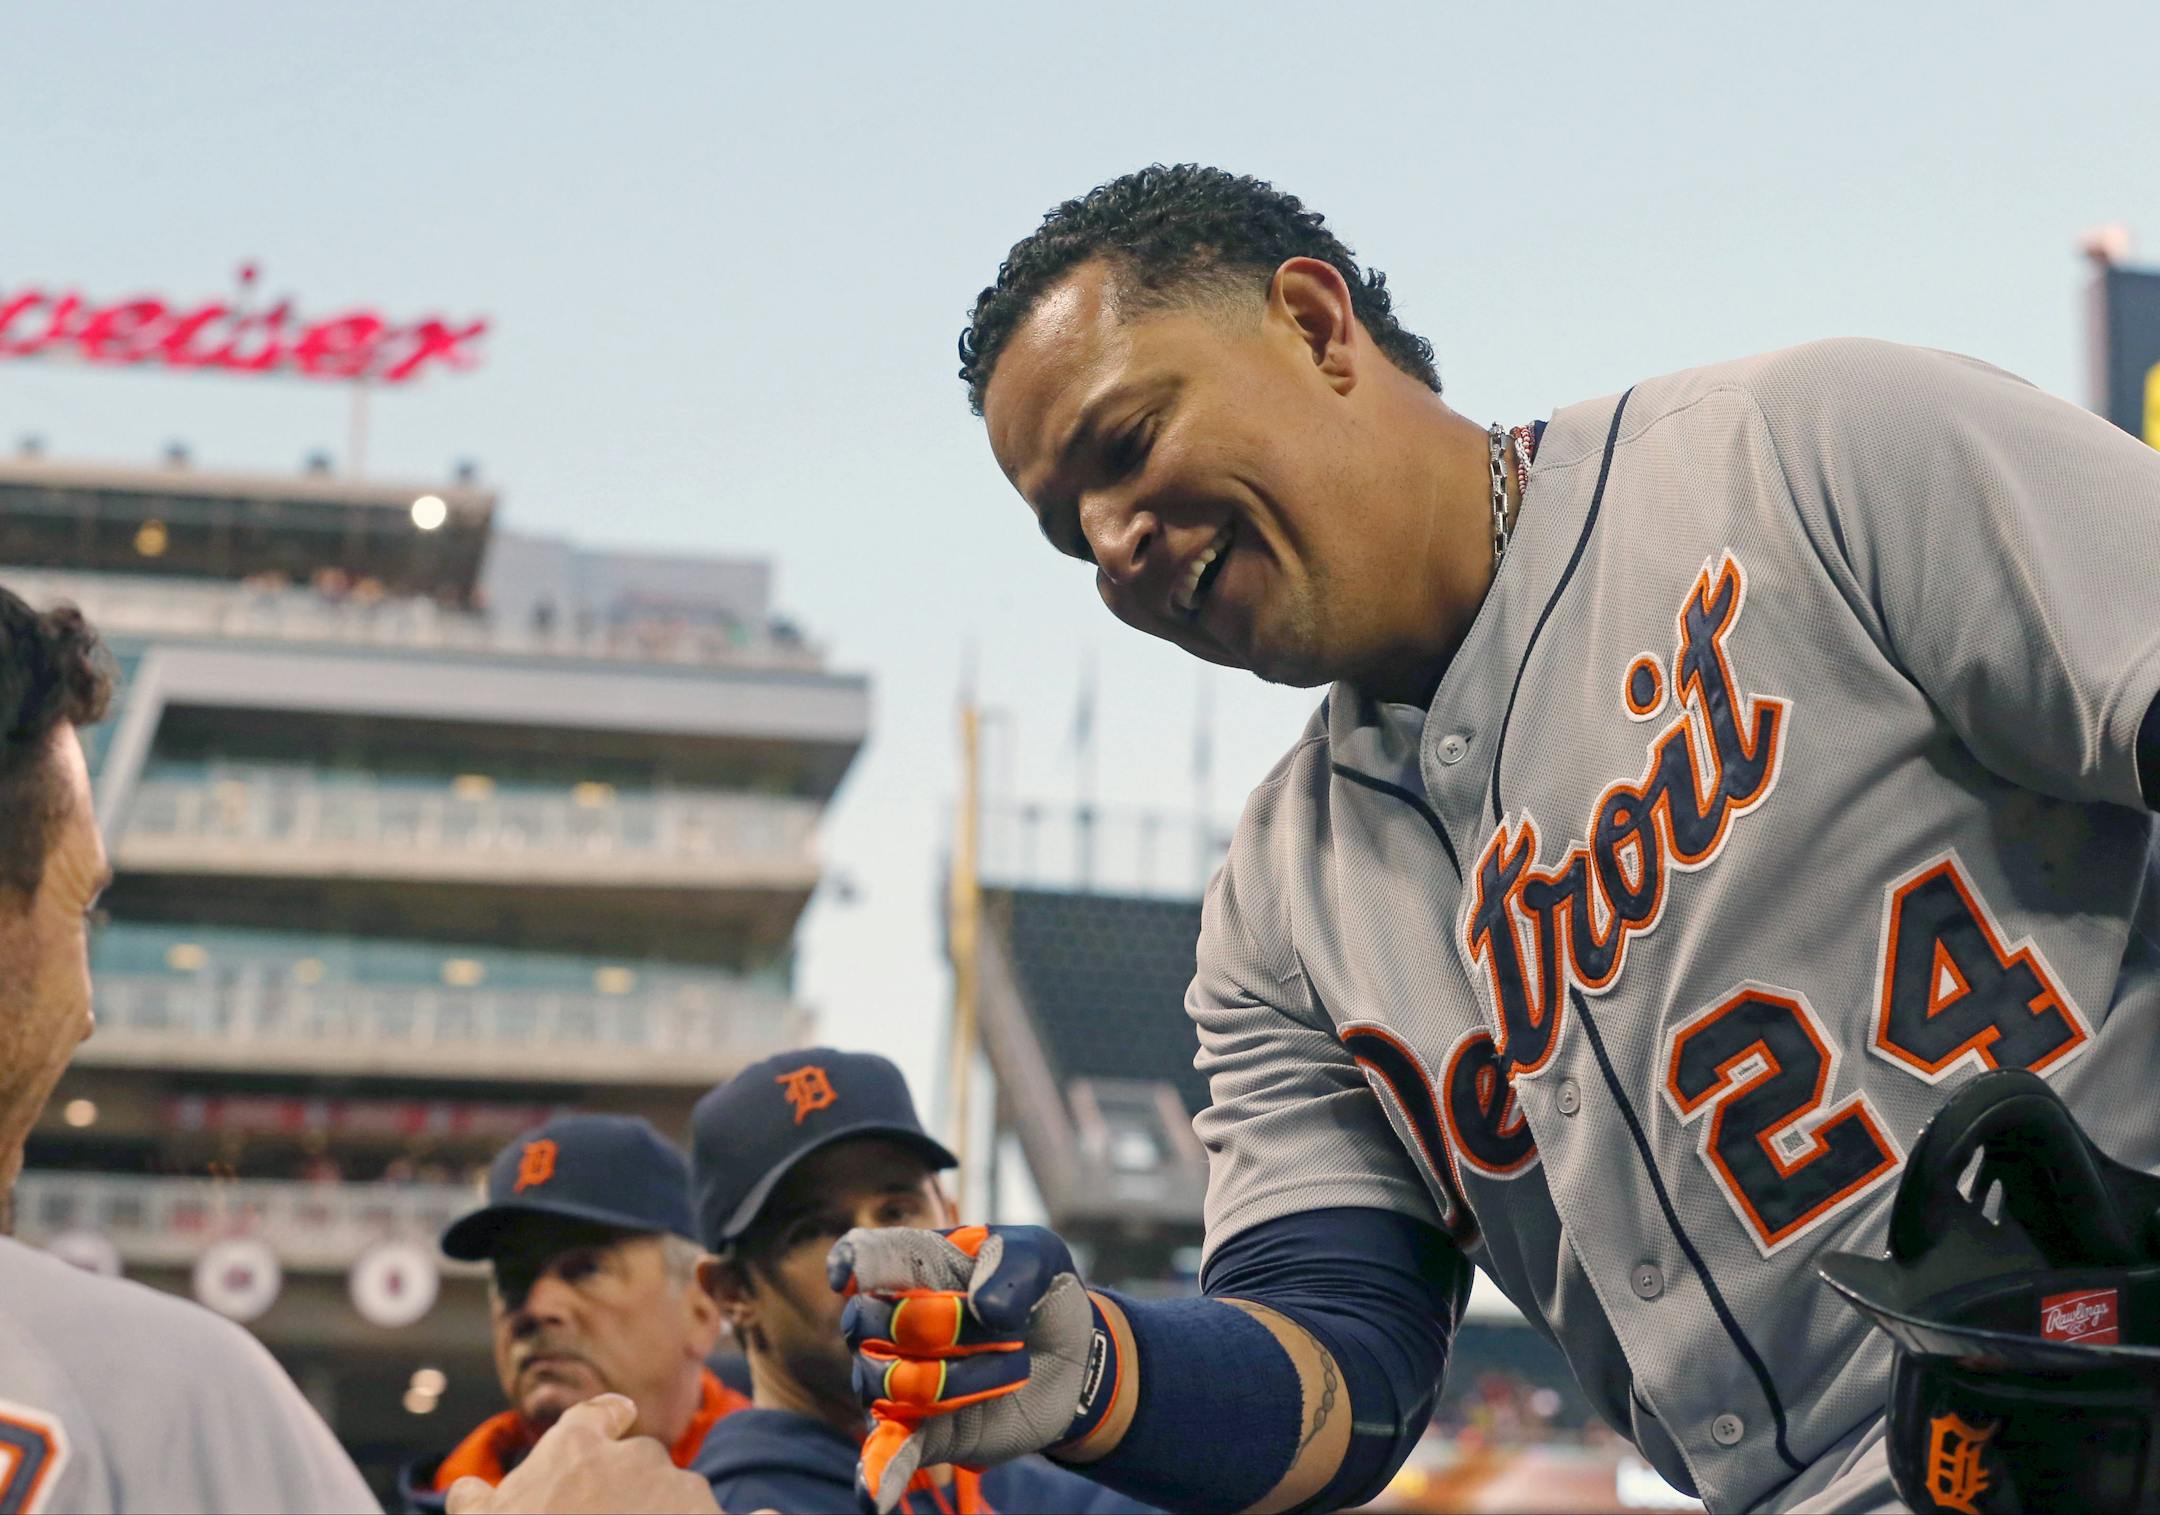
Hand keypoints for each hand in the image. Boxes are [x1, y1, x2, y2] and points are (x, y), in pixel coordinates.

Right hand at [444, 1394, 719, 1513]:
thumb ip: (475, 1504)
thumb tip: (464, 1491)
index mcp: (575, 1450)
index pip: (596, 1417)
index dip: (606, 1418)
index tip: (618, 1414)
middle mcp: (635, 1459)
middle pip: (644, 1462)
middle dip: (635, 1493)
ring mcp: (681, 1494)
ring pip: (683, 1498)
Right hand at [831, 1225, 1108, 1512]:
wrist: (1071, 1357)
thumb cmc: (1042, 1294)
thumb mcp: (1041, 1258)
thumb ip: (1013, 1267)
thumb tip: (984, 1309)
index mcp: (917, 1266)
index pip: (865, 1259)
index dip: (850, 1265)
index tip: (847, 1276)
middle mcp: (892, 1321)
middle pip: (870, 1321)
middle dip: (939, 1323)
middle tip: (1005, 1327)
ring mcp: (901, 1379)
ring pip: (893, 1382)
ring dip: (962, 1379)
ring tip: (1013, 1368)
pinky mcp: (922, 1430)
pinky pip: (887, 1452)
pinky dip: (877, 1473)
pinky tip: (873, 1496)